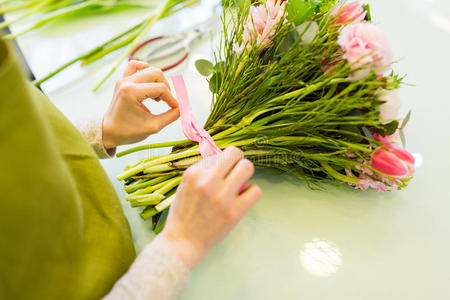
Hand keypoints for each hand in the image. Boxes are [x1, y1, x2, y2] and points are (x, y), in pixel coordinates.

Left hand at [102, 60, 179, 148]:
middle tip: (167, 101)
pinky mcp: (123, 80)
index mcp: (132, 92)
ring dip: (157, 79)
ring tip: (156, 95)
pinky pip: (135, 66)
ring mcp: (123, 79)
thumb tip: (182, 109)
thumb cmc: (128, 131)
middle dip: (166, 87)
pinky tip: (149, 83)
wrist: (109, 132)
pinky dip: (146, 71)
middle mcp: (126, 82)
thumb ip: (170, 116)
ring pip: (147, 68)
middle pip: (155, 73)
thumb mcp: (153, 127)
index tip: (176, 108)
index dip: (171, 98)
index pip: (160, 88)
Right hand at [155, 147, 261, 269]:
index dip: (223, 161)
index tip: (221, 171)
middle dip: (238, 160)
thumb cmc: (184, 213)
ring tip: (239, 183)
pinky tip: (243, 198)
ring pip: (247, 167)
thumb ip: (203, 170)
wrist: (183, 241)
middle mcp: (208, 181)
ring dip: (245, 173)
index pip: (219, 153)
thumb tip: (224, 157)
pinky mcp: (234, 212)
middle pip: (235, 154)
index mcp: (194, 173)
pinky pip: (255, 190)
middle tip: (235, 171)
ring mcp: (222, 197)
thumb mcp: (186, 185)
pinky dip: (251, 192)